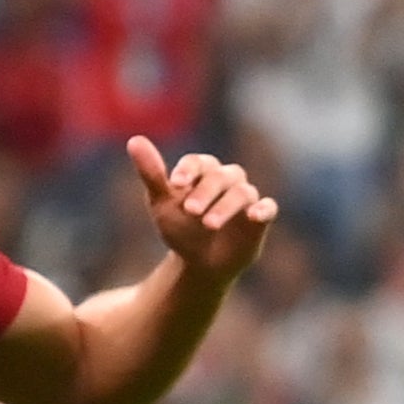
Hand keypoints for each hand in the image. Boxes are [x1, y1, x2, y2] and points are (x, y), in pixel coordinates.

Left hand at [127, 138, 277, 279]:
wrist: (199, 262)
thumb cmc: (179, 228)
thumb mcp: (161, 204)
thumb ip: (152, 173)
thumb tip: (134, 140)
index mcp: (202, 172)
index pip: (198, 162)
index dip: (188, 170)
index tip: (175, 184)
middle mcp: (227, 180)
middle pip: (221, 176)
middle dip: (206, 192)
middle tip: (190, 211)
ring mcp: (245, 199)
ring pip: (243, 191)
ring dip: (226, 206)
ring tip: (208, 224)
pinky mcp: (260, 219)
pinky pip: (269, 207)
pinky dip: (264, 209)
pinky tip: (255, 216)